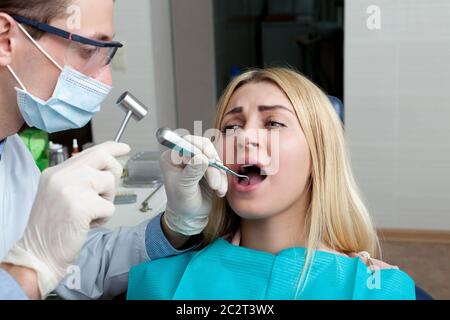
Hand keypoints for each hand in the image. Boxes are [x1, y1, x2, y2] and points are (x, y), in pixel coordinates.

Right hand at [2, 141, 129, 297]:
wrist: (38, 253)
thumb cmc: (51, 228)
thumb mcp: (59, 194)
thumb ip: (78, 179)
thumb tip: (105, 171)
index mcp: (56, 172)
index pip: (90, 151)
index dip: (112, 148)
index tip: (124, 147)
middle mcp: (62, 175)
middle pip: (104, 159)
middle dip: (114, 172)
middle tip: (106, 190)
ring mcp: (72, 188)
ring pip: (109, 183)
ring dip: (106, 200)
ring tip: (89, 213)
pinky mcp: (82, 205)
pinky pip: (109, 206)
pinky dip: (103, 218)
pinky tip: (86, 224)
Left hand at [160, 135, 226, 235]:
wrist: (190, 216)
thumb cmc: (181, 203)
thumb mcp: (184, 188)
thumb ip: (192, 172)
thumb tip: (202, 158)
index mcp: (172, 158)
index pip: (187, 143)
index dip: (199, 149)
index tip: (209, 161)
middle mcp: (184, 156)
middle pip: (203, 146)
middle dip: (212, 165)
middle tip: (214, 182)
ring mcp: (197, 161)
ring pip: (214, 157)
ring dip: (218, 174)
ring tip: (217, 189)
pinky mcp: (208, 167)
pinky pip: (220, 167)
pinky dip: (222, 179)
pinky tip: (219, 191)